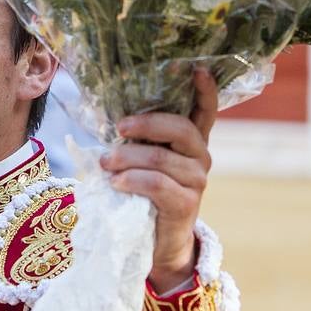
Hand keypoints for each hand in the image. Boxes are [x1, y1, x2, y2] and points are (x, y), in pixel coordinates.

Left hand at [99, 69, 217, 293]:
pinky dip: (132, 180)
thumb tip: (111, 119)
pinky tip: (116, 183)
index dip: (205, 90)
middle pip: (179, 128)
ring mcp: (197, 180)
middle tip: (118, 129)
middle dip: (145, 124)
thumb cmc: (144, 193)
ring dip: (126, 158)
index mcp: (191, 141)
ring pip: (160, 157)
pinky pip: (157, 184)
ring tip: (104, 163)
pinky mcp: (186, 203)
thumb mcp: (142, 161)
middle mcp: (200, 157)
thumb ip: (138, 140)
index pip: (206, 111)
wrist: (156, 241)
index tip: (199, 69)